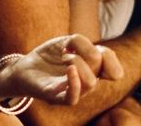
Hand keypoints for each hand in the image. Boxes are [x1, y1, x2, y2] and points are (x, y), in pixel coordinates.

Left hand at [0, 34, 124, 105]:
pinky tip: (69, 69)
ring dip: (77, 62)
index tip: (92, 48)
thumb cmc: (50, 55)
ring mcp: (73, 92)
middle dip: (87, 52)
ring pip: (90, 82)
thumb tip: (94, 54)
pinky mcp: (56, 98)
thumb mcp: (66, 41)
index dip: (110, 57)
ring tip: (63, 57)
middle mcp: (87, 83)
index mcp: (93, 72)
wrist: (25, 67)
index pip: (115, 70)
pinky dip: (74, 82)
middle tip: (68, 50)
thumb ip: (82, 42)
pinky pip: (73, 98)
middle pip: (101, 68)